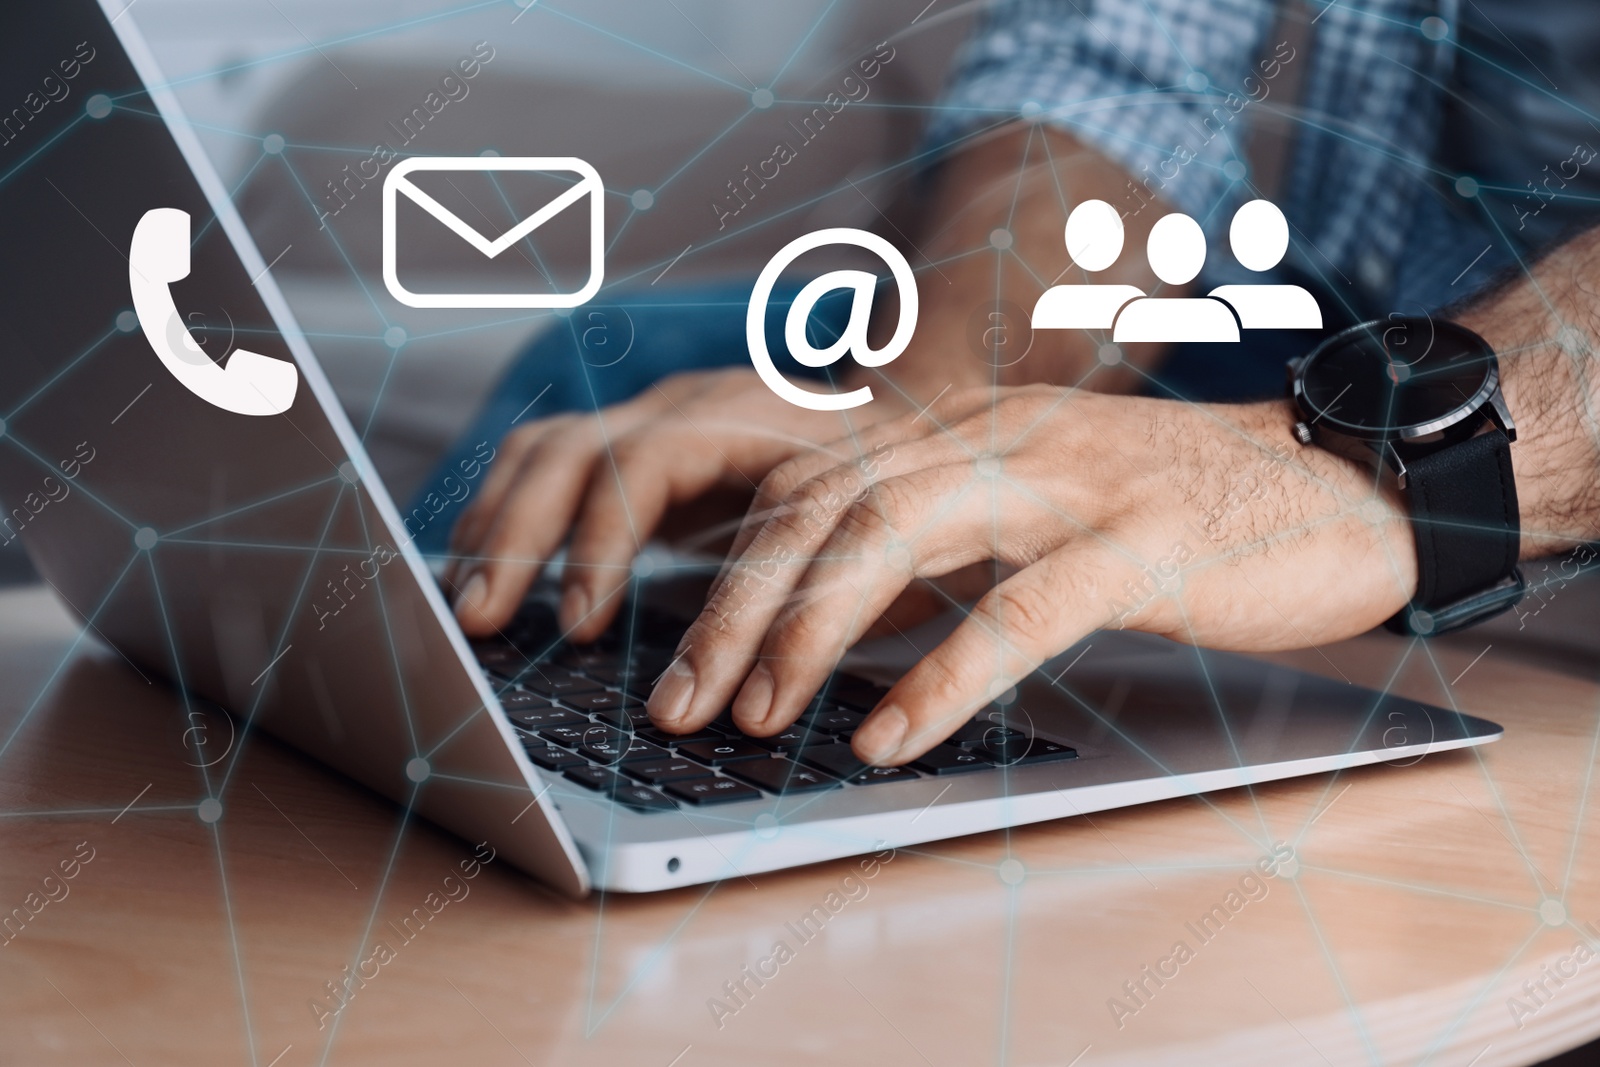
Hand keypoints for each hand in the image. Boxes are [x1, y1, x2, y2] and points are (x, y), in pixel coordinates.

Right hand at [447, 368, 907, 639]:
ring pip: (548, 450)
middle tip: (484, 623)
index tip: (585, 626)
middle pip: (574, 449)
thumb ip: (827, 597)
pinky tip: (484, 571)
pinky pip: (550, 463)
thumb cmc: (909, 493)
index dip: (604, 541)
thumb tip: (765, 697)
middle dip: (518, 537)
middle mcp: (692, 404)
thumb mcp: (885, 536)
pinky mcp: (640, 445)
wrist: (921, 421)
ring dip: (497, 527)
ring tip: (471, 609)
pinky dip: (508, 514)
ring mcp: (658, 417)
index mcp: (753, 415)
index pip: (648, 461)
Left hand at [646, 385, 1418, 764]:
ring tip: (756, 714)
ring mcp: (1070, 483)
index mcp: (968, 432)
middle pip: (829, 504)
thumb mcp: (1037, 509)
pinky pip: (1023, 607)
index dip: (730, 561)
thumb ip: (942, 542)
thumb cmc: (1180, 511)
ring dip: (809, 630)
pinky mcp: (1143, 541)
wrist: (1340, 476)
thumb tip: (837, 620)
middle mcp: (998, 440)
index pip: (813, 480)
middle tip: (679, 700)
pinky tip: (889, 734)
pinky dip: (945, 673)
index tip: (675, 647)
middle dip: (736, 605)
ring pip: (899, 534)